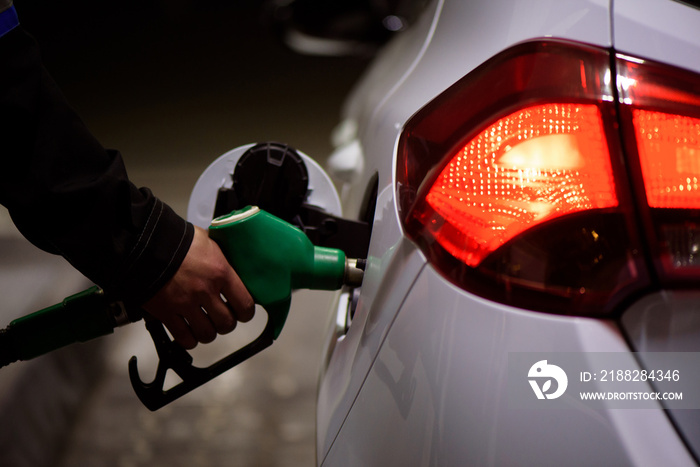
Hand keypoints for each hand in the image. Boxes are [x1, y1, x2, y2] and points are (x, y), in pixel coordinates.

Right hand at [143, 226, 254, 348]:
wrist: (145, 243)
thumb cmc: (178, 239)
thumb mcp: (209, 241)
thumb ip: (222, 256)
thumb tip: (235, 262)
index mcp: (220, 272)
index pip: (245, 304)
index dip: (245, 312)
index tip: (242, 311)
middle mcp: (205, 291)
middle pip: (227, 323)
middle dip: (226, 323)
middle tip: (222, 317)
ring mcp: (185, 304)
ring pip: (207, 334)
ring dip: (208, 332)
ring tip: (206, 325)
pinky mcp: (166, 313)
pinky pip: (184, 338)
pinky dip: (189, 339)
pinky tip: (190, 332)